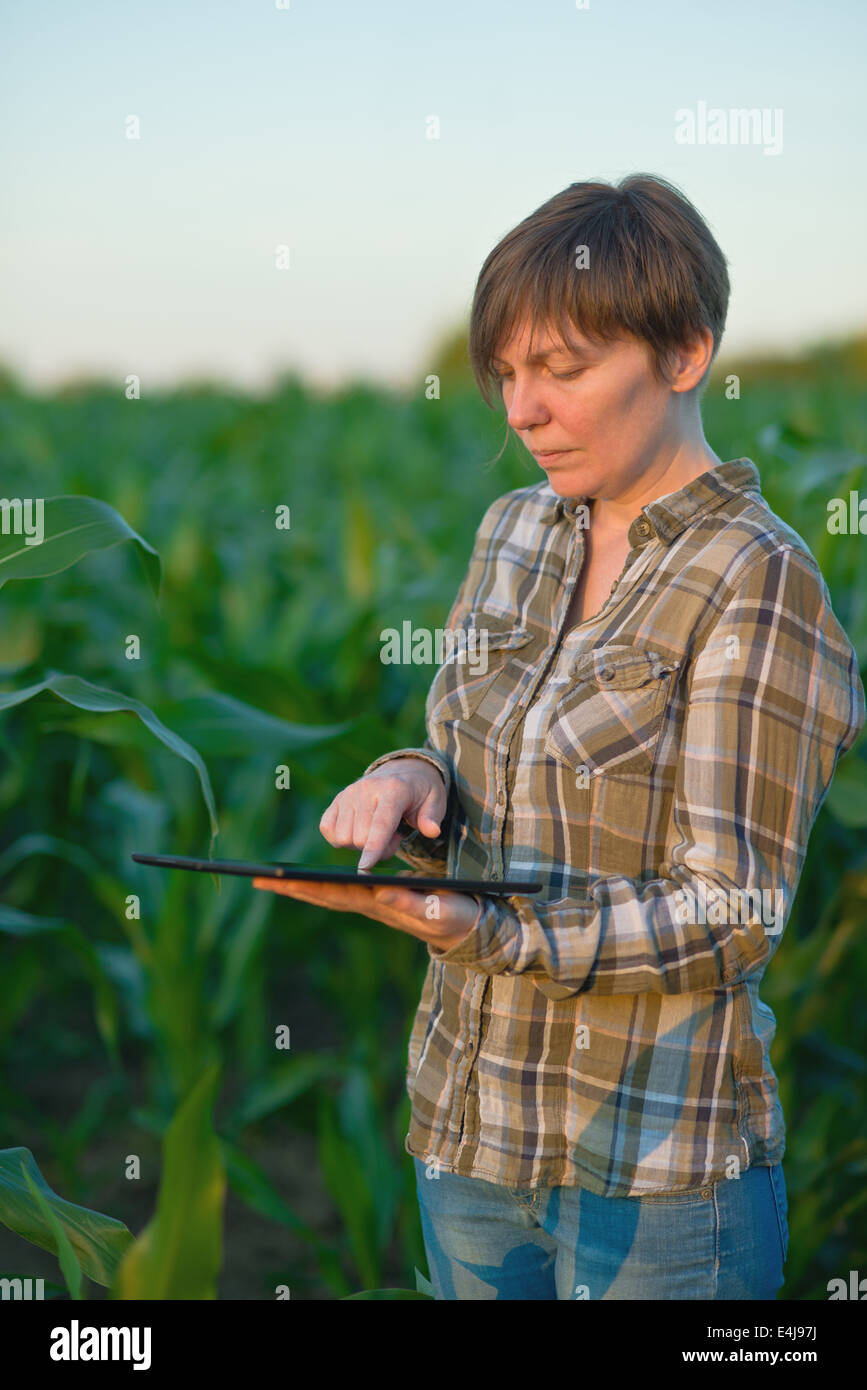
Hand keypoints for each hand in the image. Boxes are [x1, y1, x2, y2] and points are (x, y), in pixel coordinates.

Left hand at [251, 872, 482, 951]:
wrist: (467, 927)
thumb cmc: (456, 915)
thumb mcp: (439, 907)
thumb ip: (413, 903)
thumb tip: (383, 890)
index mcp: (379, 903)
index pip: (334, 893)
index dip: (305, 885)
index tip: (278, 879)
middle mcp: (369, 905)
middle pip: (322, 895)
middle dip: (290, 887)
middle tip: (257, 879)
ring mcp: (371, 904)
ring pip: (327, 895)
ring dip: (298, 887)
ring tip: (270, 879)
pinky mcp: (377, 899)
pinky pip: (340, 892)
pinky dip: (318, 886)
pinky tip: (304, 881)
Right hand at [318, 759, 447, 868]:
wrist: (403, 771)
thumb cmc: (420, 792)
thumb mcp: (436, 801)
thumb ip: (432, 817)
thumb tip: (432, 831)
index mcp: (394, 789)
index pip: (380, 824)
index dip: (373, 849)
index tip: (364, 869)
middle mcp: (367, 789)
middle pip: (360, 838)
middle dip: (377, 849)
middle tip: (394, 836)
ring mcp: (349, 793)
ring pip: (343, 837)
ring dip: (360, 844)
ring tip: (378, 831)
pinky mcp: (337, 799)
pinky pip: (327, 829)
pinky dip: (340, 838)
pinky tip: (359, 830)